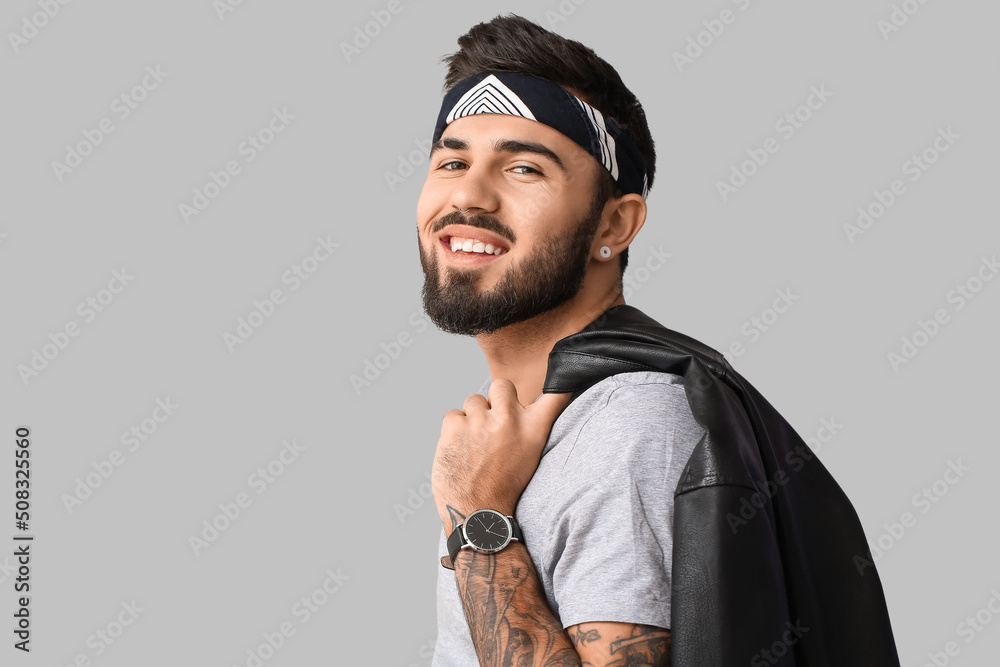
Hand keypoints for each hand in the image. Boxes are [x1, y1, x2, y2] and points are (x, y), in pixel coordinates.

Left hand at [431, 379, 572, 530]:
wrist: (478, 515)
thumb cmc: (503, 489)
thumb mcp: (528, 457)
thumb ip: (525, 430)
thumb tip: (519, 409)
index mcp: (533, 429)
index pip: (556, 396)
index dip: (562, 381)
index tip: (567, 373)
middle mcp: (509, 419)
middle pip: (502, 385)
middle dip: (495, 399)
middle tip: (492, 423)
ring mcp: (481, 421)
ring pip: (473, 400)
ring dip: (472, 418)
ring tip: (474, 445)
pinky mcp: (455, 426)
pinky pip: (453, 415)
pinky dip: (453, 430)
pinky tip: (459, 450)